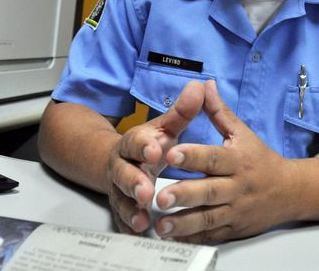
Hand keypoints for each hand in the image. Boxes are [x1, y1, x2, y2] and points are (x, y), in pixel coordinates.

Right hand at [107, 80, 204, 233]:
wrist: (120, 163)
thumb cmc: (150, 145)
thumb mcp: (165, 128)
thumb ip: (181, 112)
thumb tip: (199, 86)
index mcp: (133, 143)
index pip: (136, 142)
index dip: (144, 147)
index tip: (156, 151)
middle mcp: (122, 166)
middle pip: (123, 174)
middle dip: (133, 182)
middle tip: (146, 191)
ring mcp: (119, 189)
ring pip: (121, 199)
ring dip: (131, 208)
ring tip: (143, 218)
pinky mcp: (121, 208)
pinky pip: (123, 220)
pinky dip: (130, 226)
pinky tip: (139, 232)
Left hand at [153, 80, 294, 242]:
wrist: (290, 192)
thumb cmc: (261, 159)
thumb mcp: (242, 133)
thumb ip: (219, 112)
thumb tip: (203, 85)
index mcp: (237, 160)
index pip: (213, 157)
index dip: (192, 155)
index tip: (171, 153)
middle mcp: (237, 186)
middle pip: (210, 191)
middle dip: (184, 194)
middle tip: (159, 196)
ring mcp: (236, 210)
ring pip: (209, 218)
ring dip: (184, 223)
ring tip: (162, 225)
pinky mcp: (234, 229)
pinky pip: (212, 235)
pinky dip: (193, 238)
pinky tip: (174, 238)